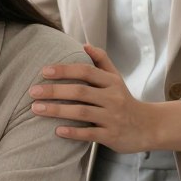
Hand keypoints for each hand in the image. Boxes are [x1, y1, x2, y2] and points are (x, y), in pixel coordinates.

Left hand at [29, 44, 162, 153]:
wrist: (149, 127)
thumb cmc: (125, 100)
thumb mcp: (116, 79)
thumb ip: (101, 61)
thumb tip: (84, 44)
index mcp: (111, 82)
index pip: (86, 71)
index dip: (64, 70)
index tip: (44, 71)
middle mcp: (112, 98)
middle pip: (80, 92)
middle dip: (54, 91)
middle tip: (32, 92)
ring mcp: (112, 118)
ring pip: (82, 112)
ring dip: (57, 110)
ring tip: (36, 109)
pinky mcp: (111, 136)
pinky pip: (90, 134)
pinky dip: (73, 132)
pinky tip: (57, 130)